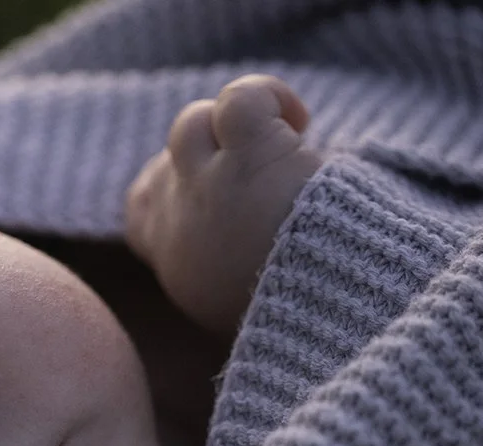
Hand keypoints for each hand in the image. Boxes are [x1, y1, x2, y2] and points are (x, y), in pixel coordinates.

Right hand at [124, 75, 323, 336]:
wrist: (340, 313)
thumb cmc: (313, 313)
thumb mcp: (251, 304)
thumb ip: (231, 269)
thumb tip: (243, 232)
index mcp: (180, 269)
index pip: (142, 211)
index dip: (176, 185)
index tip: (225, 193)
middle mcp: (180, 228)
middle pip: (165, 163)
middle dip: (211, 153)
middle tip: (267, 170)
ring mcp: (206, 189)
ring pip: (191, 123)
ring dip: (231, 122)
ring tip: (287, 135)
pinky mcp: (248, 158)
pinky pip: (238, 100)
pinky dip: (267, 95)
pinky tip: (301, 119)